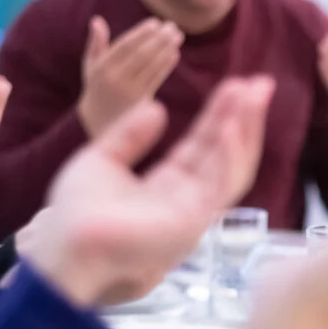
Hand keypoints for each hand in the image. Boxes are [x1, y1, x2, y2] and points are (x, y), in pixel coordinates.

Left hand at [19, 76, 272, 307]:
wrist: (66, 244)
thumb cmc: (78, 214)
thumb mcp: (101, 159)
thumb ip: (129, 136)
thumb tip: (157, 109)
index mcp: (168, 185)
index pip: (204, 145)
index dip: (220, 115)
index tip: (236, 85)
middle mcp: (188, 199)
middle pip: (225, 153)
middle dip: (244, 119)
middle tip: (261, 84)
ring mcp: (194, 213)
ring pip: (232, 167)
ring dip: (245, 131)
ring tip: (254, 96)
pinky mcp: (193, 223)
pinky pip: (219, 186)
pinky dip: (229, 155)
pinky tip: (233, 126)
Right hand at [76, 16, 183, 138]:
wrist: (102, 120)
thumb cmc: (98, 85)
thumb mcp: (91, 65)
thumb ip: (96, 43)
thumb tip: (97, 20)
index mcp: (103, 68)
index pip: (125, 46)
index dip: (141, 34)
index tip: (155, 22)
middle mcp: (116, 79)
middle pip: (142, 55)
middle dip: (159, 39)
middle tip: (172, 26)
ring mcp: (130, 92)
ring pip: (152, 67)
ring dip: (167, 49)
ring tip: (178, 35)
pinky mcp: (142, 101)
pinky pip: (157, 80)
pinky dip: (166, 66)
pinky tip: (175, 53)